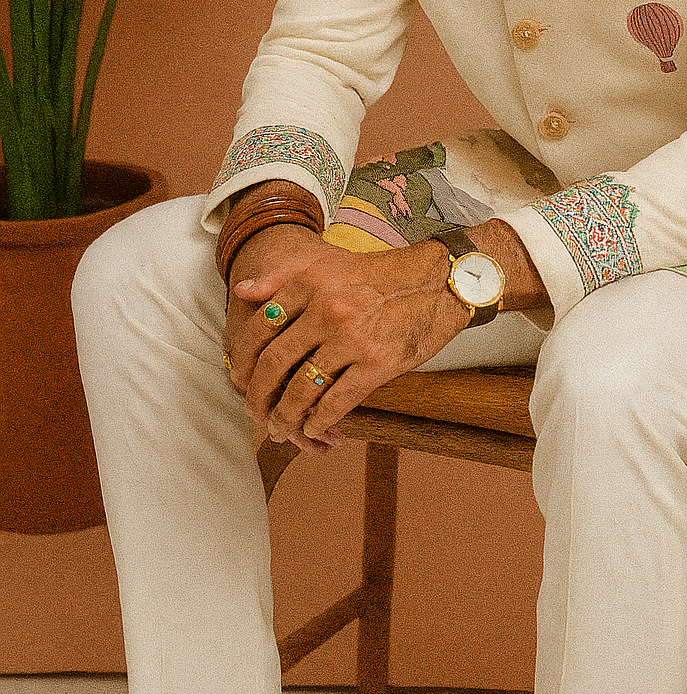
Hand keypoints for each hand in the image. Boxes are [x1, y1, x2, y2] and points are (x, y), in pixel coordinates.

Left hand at [225, 236, 466, 454]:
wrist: (438, 282)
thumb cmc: (383, 276)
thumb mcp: (329, 263)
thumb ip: (283, 277)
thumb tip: (242, 291)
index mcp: (310, 282)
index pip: (259, 329)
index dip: (244, 362)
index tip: (241, 381)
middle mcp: (325, 309)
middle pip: (275, 365)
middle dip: (259, 397)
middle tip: (255, 414)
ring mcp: (351, 338)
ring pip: (301, 390)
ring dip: (286, 417)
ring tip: (281, 429)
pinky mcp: (376, 364)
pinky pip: (335, 403)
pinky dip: (319, 422)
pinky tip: (314, 428)